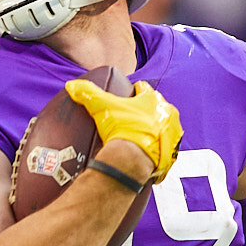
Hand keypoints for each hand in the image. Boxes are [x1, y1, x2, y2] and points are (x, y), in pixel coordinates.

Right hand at [66, 78, 182, 182]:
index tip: (127, 96)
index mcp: (152, 99)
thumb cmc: (121, 130)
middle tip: (132, 118)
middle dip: (147, 110)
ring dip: (156, 128)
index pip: (143, 88)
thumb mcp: (100, 107)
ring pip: (165, 125)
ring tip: (140, 136)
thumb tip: (71, 85)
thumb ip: (87, 93)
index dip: (134, 91)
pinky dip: (159, 148)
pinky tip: (147, 152)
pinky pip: (167, 146)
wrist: (133, 160)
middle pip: (157, 106)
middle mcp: (167, 113)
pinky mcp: (174, 151)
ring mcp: (173, 132)